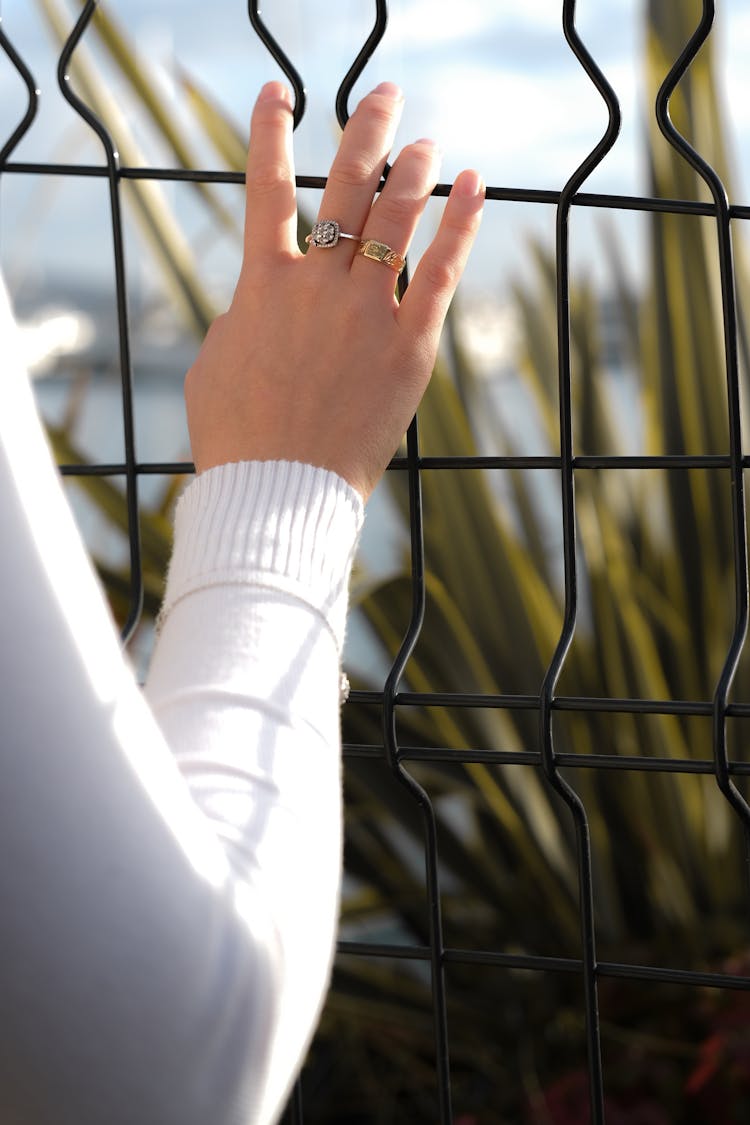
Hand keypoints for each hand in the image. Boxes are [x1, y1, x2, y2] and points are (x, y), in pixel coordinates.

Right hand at [185, 80, 483, 500]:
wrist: (279, 488)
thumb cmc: (237, 435)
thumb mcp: (217, 362)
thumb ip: (244, 316)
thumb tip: (263, 299)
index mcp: (263, 284)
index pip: (265, 187)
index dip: (269, 132)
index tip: (278, 91)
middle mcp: (317, 284)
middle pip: (346, 185)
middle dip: (367, 130)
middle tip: (386, 97)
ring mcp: (366, 311)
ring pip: (396, 217)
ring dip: (414, 170)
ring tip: (427, 144)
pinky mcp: (410, 344)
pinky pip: (440, 270)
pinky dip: (459, 223)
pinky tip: (474, 186)